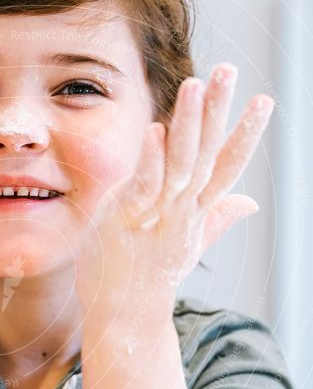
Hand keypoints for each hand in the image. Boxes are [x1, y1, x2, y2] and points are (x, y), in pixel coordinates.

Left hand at [75, 63, 273, 327]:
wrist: (124, 318)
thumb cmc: (150, 277)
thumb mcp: (188, 244)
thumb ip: (217, 218)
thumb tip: (249, 202)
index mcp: (195, 212)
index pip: (226, 167)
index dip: (245, 134)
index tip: (264, 100)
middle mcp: (181, 211)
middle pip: (206, 156)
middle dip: (219, 112)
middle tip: (229, 70)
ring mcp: (156, 216)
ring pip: (179, 165)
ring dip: (189, 125)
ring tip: (196, 84)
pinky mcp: (127, 221)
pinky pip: (144, 187)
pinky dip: (151, 160)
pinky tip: (156, 130)